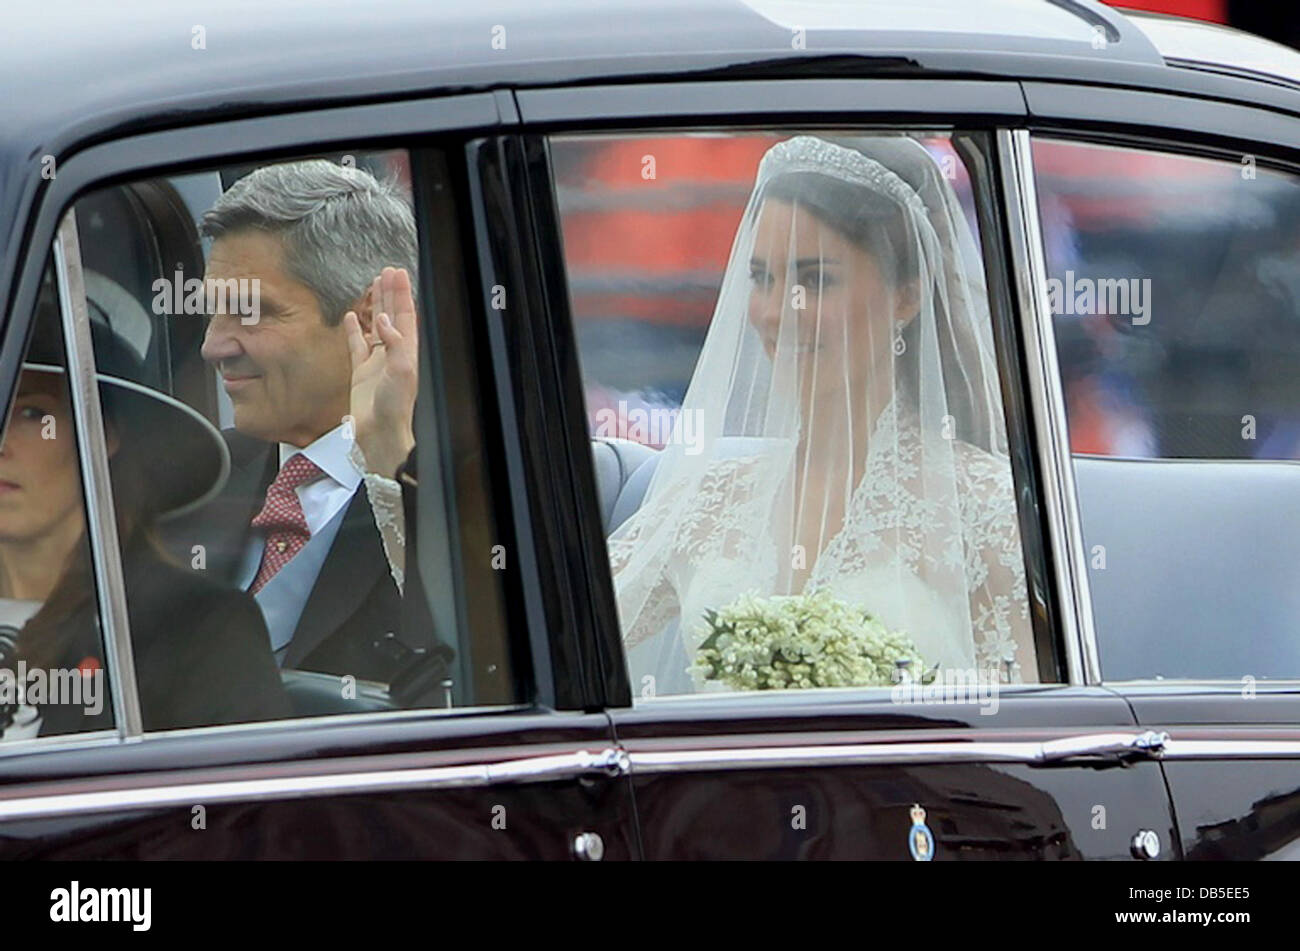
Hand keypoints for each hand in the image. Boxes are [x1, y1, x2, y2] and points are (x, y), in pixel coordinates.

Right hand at [344, 267, 416, 477]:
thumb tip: (385, 321)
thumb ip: (394, 344)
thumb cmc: (395, 408)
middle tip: (387, 272)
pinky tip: (352, 316)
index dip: (401, 294)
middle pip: (393, 316)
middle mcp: (394, 354)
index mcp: (407, 351)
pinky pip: (357, 345)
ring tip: (373, 285)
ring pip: (376, 326)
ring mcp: (377, 362)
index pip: (406, 315)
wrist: (380, 433)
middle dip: (390, 293)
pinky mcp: (361, 372)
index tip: (397, 274)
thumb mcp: (401, 372)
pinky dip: (354, 329)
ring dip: (376, 306)